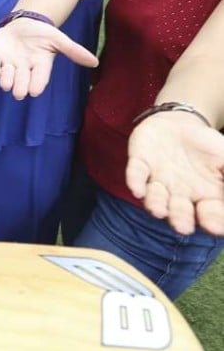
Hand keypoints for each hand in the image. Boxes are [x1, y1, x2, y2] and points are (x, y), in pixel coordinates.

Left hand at [0, 17, 97, 99]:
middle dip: (19, 87)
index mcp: (39, 66)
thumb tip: (95, 62)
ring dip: (5, 80)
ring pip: (5, 77)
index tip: (35, 91)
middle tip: (18, 92)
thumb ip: (74, 51)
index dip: (36, 85)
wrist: (23, 22)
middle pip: (21, 82)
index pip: (39, 79)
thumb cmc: (42, 33)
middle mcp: (23, 69)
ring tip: (6, 81)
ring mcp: (8, 64)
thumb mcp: (58, 39)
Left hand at [126, 113, 223, 235]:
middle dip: (181, 219)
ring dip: (156, 204)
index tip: (216, 228)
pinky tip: (136, 190)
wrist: (178, 122)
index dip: (214, 221)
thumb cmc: (207, 146)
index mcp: (205, 196)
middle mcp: (180, 194)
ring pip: (155, 198)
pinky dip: (135, 181)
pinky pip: (136, 174)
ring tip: (159, 211)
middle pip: (180, 212)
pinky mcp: (140, 163)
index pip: (211, 214)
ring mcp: (158, 180)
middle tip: (183, 228)